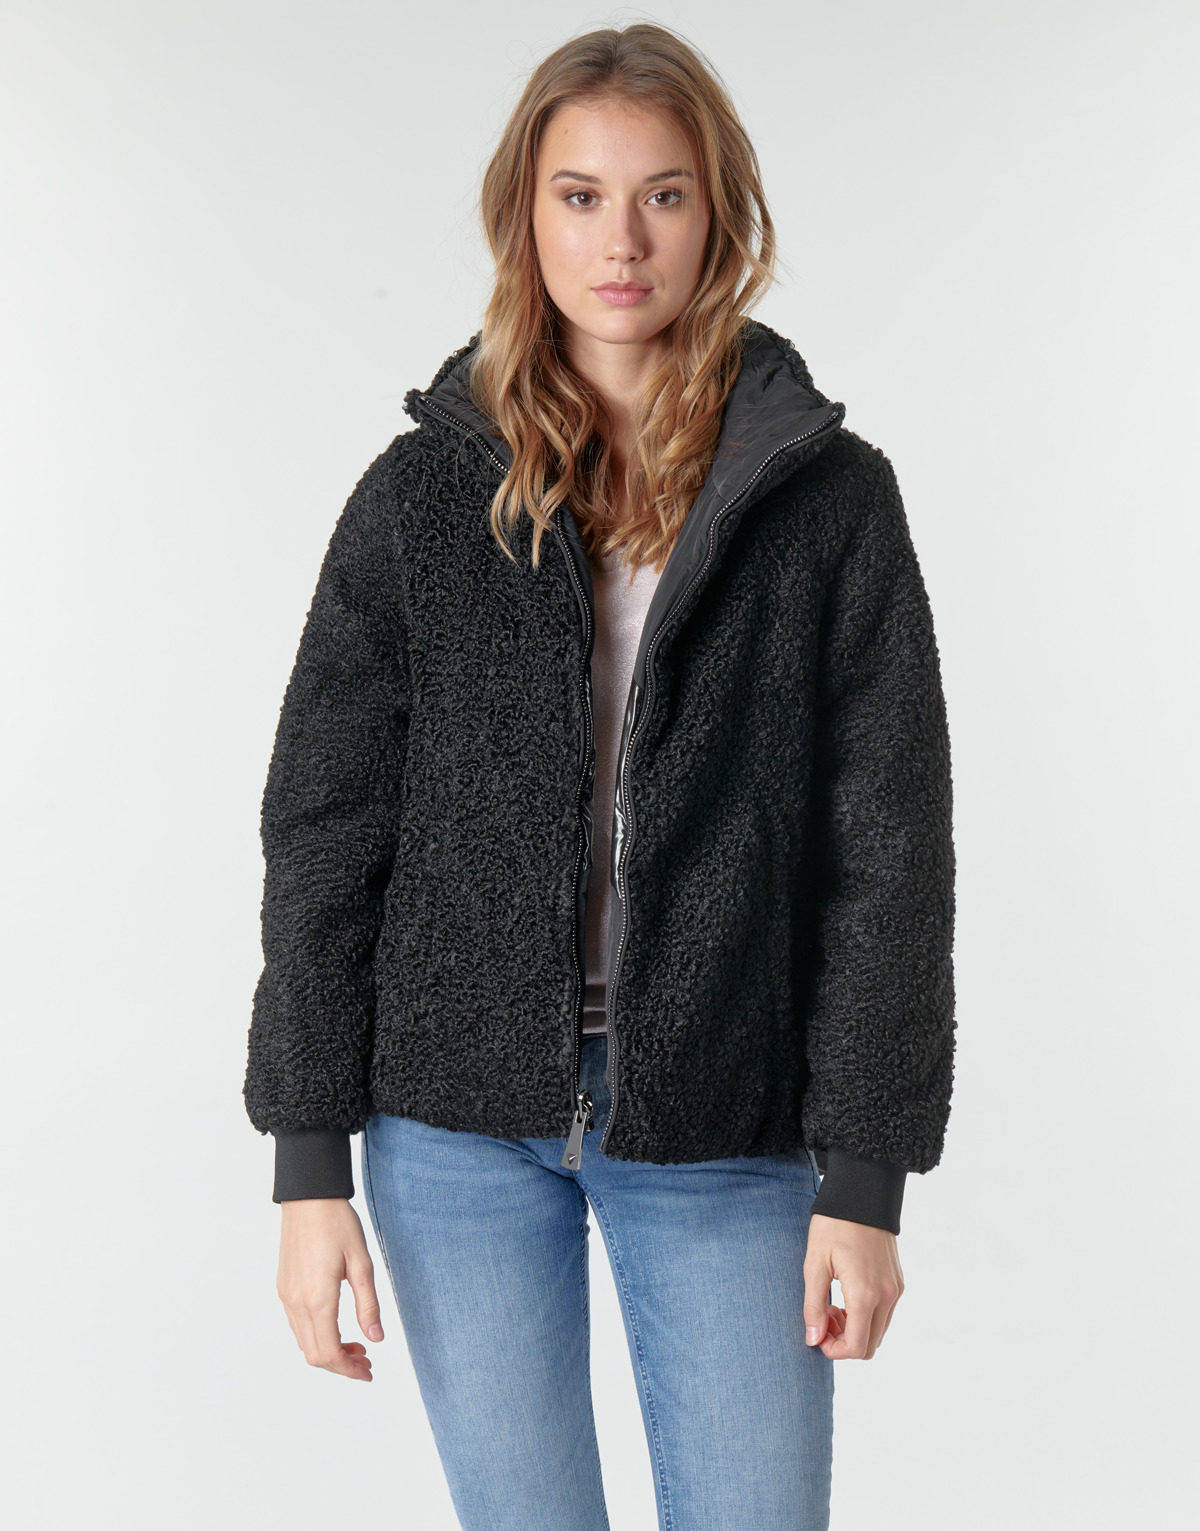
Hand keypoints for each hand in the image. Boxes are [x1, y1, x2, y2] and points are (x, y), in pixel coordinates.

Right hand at [277, 1198, 384, 1379]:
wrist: (308, 1196)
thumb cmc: (337, 1224)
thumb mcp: (361, 1263)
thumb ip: (368, 1305)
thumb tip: (376, 1339)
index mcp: (318, 1299)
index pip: (329, 1354)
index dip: (349, 1370)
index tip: (369, 1372)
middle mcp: (296, 1303)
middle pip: (314, 1355)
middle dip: (341, 1365)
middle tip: (367, 1361)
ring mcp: (286, 1296)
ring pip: (304, 1342)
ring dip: (329, 1350)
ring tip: (357, 1343)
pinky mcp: (283, 1287)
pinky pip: (297, 1325)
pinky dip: (317, 1335)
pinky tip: (337, 1324)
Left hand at [802, 1213, 903, 1359]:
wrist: (862, 1193)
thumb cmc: (834, 1225)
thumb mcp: (814, 1263)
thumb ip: (813, 1306)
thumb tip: (813, 1340)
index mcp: (865, 1294)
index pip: (857, 1347)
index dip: (835, 1351)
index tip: (817, 1335)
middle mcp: (887, 1296)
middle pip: (870, 1345)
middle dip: (844, 1341)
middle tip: (823, 1316)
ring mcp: (895, 1289)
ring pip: (878, 1331)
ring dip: (855, 1329)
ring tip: (832, 1303)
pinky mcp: (897, 1281)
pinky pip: (884, 1314)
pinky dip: (866, 1316)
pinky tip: (846, 1294)